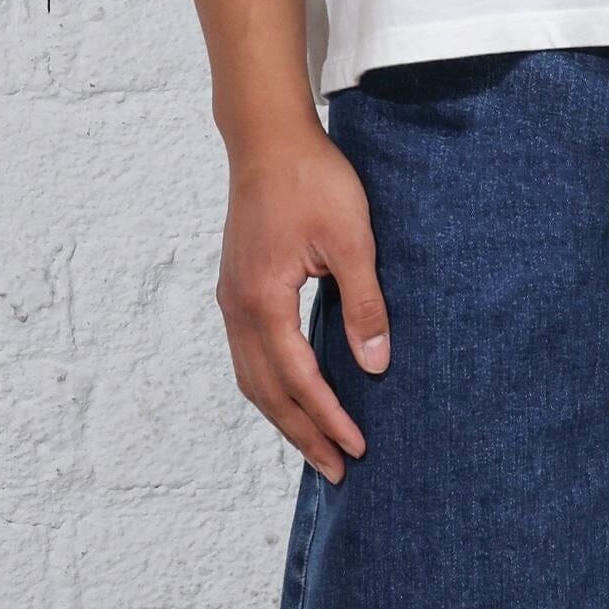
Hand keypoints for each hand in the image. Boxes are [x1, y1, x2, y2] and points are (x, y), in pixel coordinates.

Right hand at [216, 126, 389, 481]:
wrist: (266, 136)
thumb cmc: (312, 178)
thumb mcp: (353, 239)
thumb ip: (364, 304)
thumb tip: (376, 365)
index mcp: (264, 299)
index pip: (299, 379)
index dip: (328, 418)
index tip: (358, 446)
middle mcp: (238, 307)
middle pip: (268, 393)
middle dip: (304, 436)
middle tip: (338, 472)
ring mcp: (232, 301)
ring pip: (253, 381)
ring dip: (285, 420)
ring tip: (317, 450)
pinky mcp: (237, 292)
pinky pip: (249, 360)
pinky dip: (272, 392)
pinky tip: (294, 403)